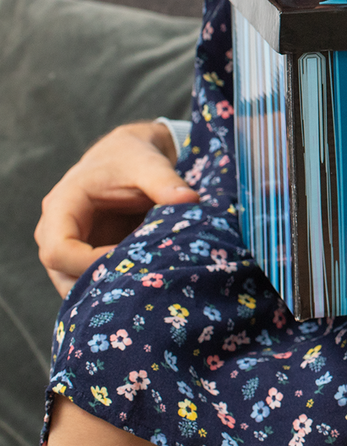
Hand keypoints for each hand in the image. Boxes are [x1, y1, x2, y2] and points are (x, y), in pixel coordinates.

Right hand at [35, 122, 199, 296]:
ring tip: (143, 287)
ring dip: (105, 290)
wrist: (130, 155)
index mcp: (62, 206)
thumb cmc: (133, 157)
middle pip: (61, 273)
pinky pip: (92, 280)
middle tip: (139, 285)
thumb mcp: (149, 165)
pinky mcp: (86, 255)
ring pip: (73, 283)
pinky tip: (143, 285)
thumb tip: (191, 201)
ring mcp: (70, 246)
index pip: (59, 250)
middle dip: (97, 284)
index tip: (129, 262)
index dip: (89, 264)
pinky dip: (115, 285)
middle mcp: (56, 230)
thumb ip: (166, 182)